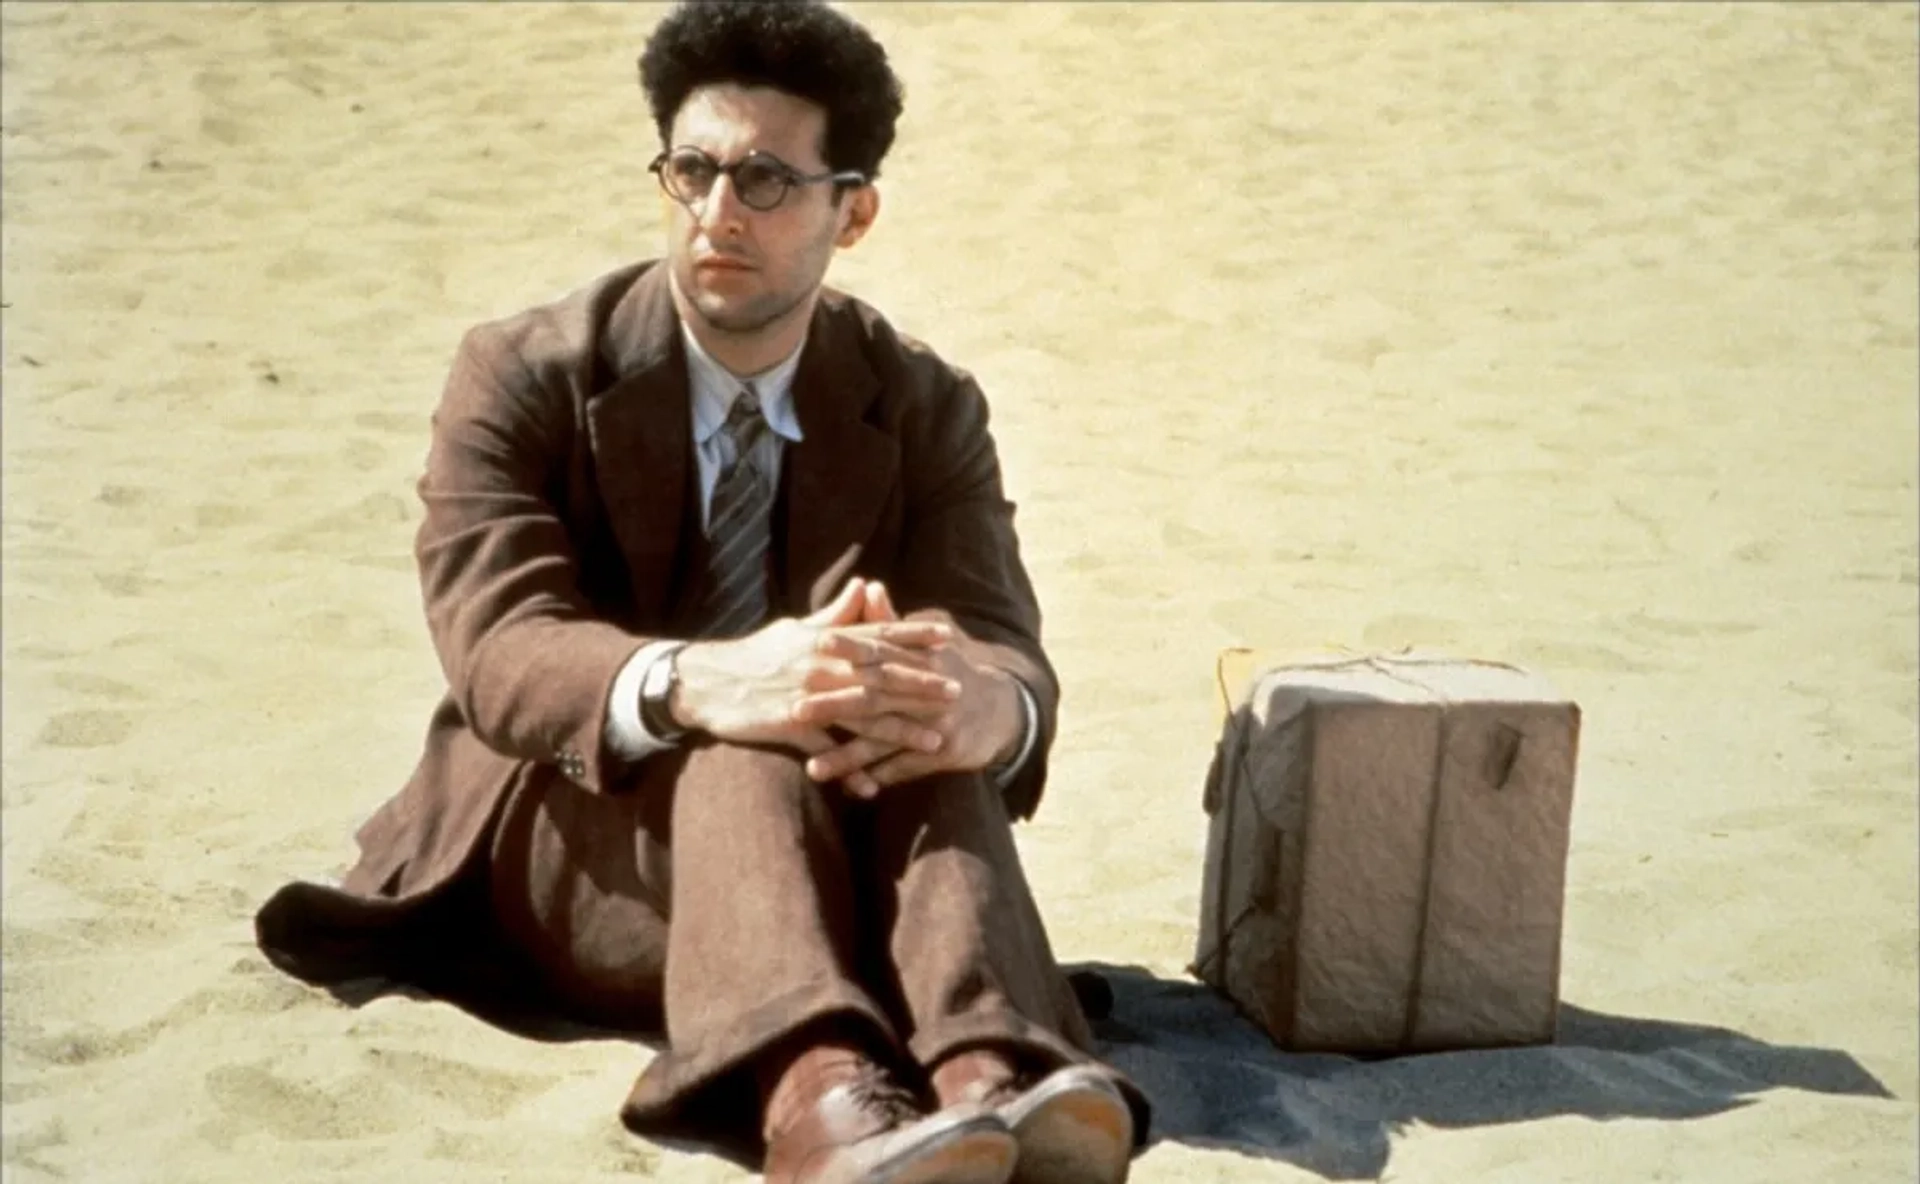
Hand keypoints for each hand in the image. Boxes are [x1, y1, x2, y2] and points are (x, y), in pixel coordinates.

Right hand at [669, 580, 959, 759]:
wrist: (705, 681)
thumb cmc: (754, 654)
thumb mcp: (795, 628)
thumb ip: (836, 614)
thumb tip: (864, 585)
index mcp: (825, 641)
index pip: (878, 635)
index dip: (914, 635)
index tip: (947, 638)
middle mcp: (822, 666)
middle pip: (881, 676)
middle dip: (921, 685)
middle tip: (957, 691)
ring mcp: (809, 698)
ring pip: (864, 715)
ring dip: (901, 730)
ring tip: (935, 741)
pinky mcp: (791, 728)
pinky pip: (828, 752)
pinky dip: (850, 770)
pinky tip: (875, 787)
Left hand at [800, 595, 1026, 797]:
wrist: (1003, 710)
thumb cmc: (953, 671)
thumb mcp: (929, 644)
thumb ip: (892, 622)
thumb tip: (868, 586)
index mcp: (922, 658)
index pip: (881, 648)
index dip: (851, 644)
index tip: (816, 641)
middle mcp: (928, 690)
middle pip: (876, 697)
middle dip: (835, 705)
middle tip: (795, 709)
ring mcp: (937, 723)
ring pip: (885, 741)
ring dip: (848, 756)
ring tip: (812, 768)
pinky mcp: (945, 753)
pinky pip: (905, 768)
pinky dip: (878, 778)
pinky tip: (849, 787)